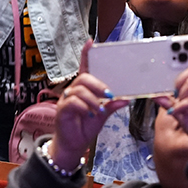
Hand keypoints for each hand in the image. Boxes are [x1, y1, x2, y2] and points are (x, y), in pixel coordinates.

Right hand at [48, 41, 128, 170]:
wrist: (74, 144)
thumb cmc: (86, 125)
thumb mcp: (103, 114)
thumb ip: (112, 105)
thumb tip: (126, 99)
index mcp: (85, 88)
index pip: (85, 67)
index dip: (86, 54)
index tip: (91, 42)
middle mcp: (74, 90)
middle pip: (84, 77)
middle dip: (98, 84)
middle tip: (108, 94)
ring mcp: (66, 99)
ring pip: (79, 89)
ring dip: (92, 99)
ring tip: (99, 110)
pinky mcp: (61, 109)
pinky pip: (71, 101)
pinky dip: (83, 106)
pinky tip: (88, 113)